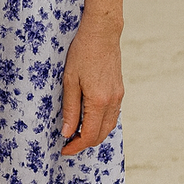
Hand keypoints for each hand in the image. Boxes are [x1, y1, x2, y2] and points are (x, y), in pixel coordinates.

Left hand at [60, 24, 124, 155]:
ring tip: (76, 134)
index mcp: (98, 101)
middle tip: (67, 143)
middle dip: (84, 143)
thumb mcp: (70, 81)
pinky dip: (101, 124)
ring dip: (94, 134)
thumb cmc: (82, 53)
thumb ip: (70, 109)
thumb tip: (68, 132)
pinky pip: (112, 115)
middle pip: (101, 135)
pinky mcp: (119, 90)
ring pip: (108, 127)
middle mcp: (112, 102)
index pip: (89, 135)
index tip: (64, 149)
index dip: (76, 146)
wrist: (102, 33)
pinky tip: (89, 120)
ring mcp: (118, 96)